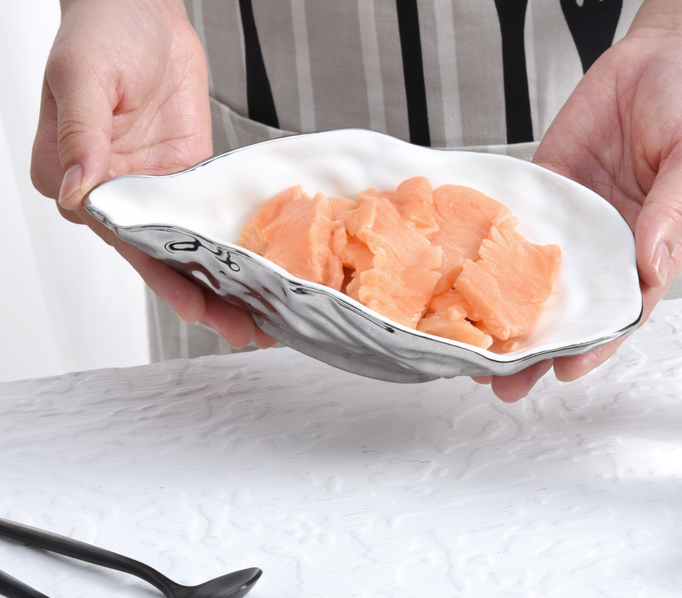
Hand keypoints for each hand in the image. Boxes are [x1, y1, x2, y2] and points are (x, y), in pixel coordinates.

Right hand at [31, 0, 273, 348]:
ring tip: (262, 319)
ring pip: (190, 252)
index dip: (165, 282)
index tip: (198, 308)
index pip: (126, 245)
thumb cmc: (100, 33)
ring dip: (224, 287)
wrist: (138, 9)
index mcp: (73, 183)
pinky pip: (208, 222)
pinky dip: (231, 252)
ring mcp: (154, 189)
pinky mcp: (184, 177)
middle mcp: (116, 196)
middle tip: (246, 331)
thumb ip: (81, 136)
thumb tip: (76, 192)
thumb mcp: (83, 78)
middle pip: (162, 262)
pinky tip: (257, 274)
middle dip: (205, 301)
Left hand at [482, 0, 681, 401]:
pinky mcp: (545, 191)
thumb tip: (648, 264)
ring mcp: (572, 221)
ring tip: (470, 347)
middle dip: (535, 348)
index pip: (621, 313)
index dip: (592, 347)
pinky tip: (461, 276)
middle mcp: (607, 244)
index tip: (562, 372)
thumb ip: (675, 211)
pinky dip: (486, 251)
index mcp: (651, 249)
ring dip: (502, 313)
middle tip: (499, 381)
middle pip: (568, 309)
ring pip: (532, 277)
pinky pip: (513, 224)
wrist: (663, 54)